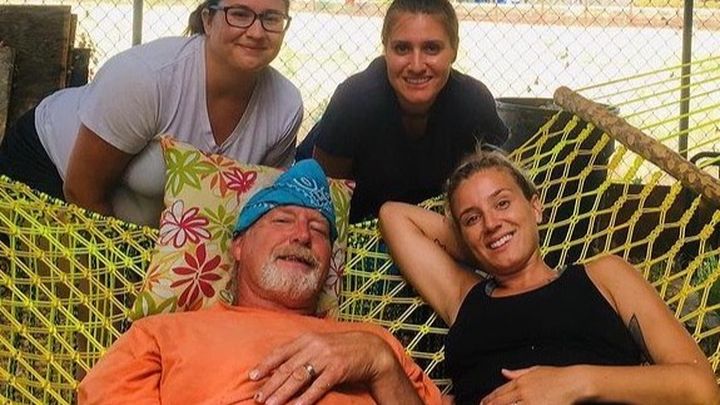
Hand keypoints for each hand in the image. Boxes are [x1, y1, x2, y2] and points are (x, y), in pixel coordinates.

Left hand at [249, 331, 396, 404]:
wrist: (370, 349)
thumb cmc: (342, 349)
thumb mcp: (320, 344)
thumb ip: (301, 352)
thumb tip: (279, 365)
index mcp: (307, 338)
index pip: (281, 352)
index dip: (265, 365)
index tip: (252, 377)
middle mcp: (314, 346)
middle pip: (287, 368)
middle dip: (271, 384)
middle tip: (258, 398)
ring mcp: (326, 358)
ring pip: (299, 378)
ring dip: (283, 393)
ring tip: (271, 404)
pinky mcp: (338, 370)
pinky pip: (318, 386)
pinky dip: (306, 398)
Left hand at [480, 366, 583, 404]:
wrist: (574, 383)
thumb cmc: (557, 376)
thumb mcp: (536, 370)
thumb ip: (517, 373)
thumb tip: (503, 372)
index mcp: (521, 381)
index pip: (500, 391)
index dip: (490, 398)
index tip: (483, 402)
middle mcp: (523, 391)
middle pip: (501, 402)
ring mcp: (530, 402)